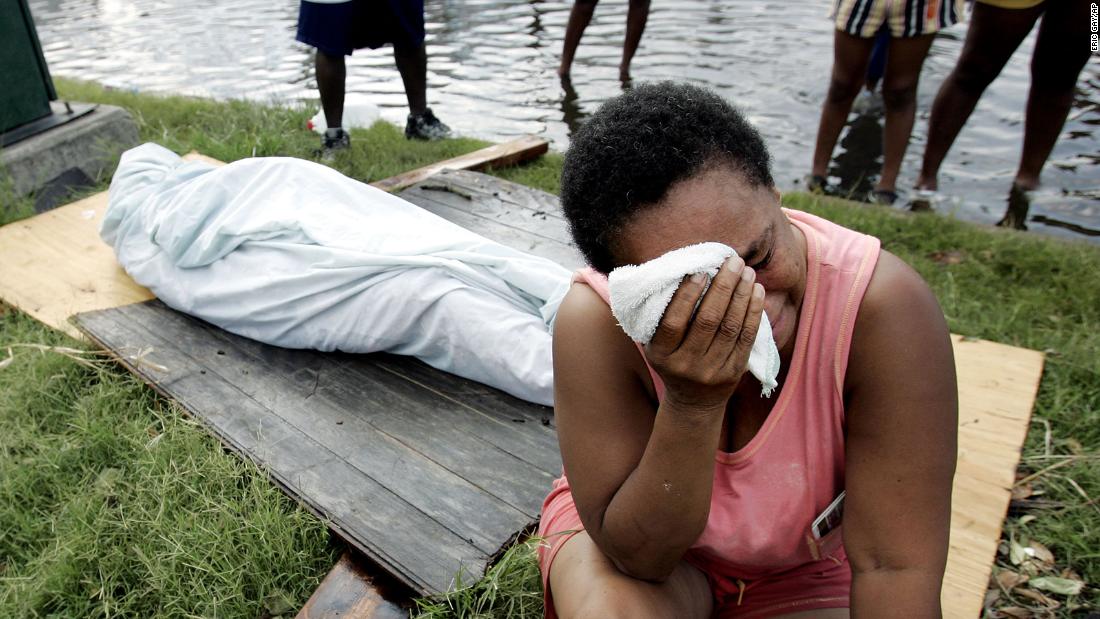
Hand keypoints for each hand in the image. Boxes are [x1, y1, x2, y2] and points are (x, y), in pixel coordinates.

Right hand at [644, 256, 765, 411]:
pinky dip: (753, 312)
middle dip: (723, 287)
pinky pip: (746, 338)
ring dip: (741, 295)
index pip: (673, 321)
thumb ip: (663, 316)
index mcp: (661, 355)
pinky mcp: (733, 372)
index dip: (687, 295)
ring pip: (730, 327)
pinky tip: (757, 292)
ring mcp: (711, 371)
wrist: (693, 403)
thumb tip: (681, 274)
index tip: (701, 271)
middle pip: (707, 320)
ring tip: (747, 272)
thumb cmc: (673, 361)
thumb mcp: (657, 345)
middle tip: (733, 262)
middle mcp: (686, 365)